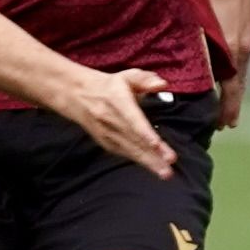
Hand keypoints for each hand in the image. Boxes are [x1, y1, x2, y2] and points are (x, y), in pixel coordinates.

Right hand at [46, 65, 178, 177]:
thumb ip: (145, 79)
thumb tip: (162, 84)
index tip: (156, 143)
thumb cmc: (110, 86)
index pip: (132, 119)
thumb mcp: (127, 76)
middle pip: (134, 139)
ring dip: (149, 162)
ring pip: (130, 150)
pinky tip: (155, 169)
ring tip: (166, 173)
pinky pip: (125, 154)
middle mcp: (110, 119)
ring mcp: (107, 134)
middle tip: (169, 163)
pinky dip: (140, 161)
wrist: (79, 97)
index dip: (144, 132)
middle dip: (152, 153)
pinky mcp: (107, 144)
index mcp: (117, 100)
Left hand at [202, 0, 249, 129]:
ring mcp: (247, 38)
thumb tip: (190, 74)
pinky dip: (233, 71)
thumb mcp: (200, 24)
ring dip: (232, 88)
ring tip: (226, 102)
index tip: (225, 126)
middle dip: (232, 104)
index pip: (232, 89)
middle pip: (238, 84)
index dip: (228, 108)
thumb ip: (198, 50)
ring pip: (238, 71)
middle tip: (226, 123)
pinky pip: (239, 57)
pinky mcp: (245, 28)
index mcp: (234, 50)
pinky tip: (226, 73)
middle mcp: (244, 48)